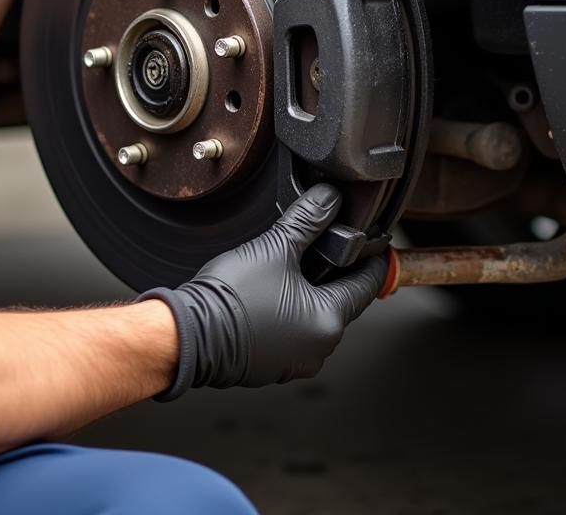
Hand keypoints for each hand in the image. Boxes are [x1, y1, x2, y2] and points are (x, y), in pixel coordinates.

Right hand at [140, 184, 386, 398]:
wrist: (190, 333)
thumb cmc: (232, 298)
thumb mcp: (275, 248)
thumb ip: (307, 221)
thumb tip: (329, 199)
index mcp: (328, 321)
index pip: (364, 286)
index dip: (369, 261)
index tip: (374, 249)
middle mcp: (317, 348)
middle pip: (337, 303)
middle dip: (332, 276)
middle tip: (324, 250)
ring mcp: (293, 361)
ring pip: (311, 319)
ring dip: (306, 296)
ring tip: (288, 270)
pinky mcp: (269, 365)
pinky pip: (288, 334)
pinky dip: (285, 314)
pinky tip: (267, 296)